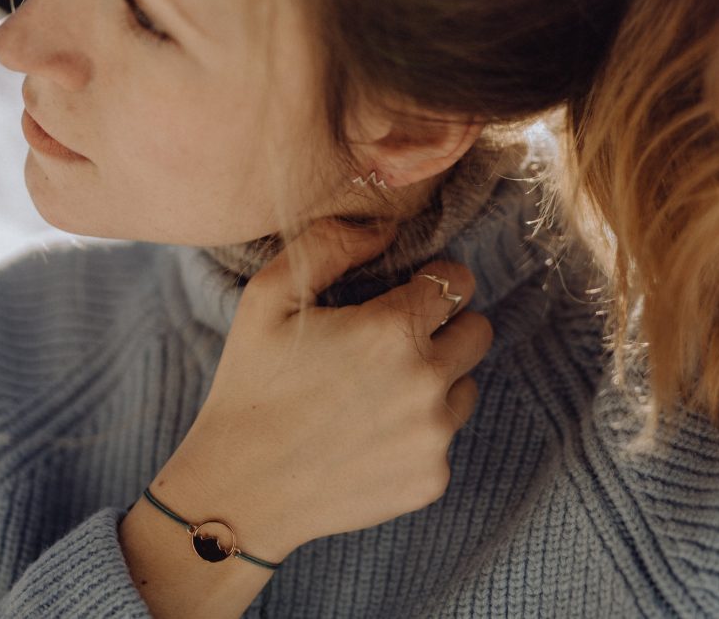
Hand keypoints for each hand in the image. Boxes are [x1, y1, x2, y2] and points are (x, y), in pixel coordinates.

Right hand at [156, 217, 493, 559]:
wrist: (239, 490)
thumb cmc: (250, 385)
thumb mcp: (269, 297)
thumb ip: (330, 245)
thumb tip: (386, 229)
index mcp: (393, 330)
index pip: (457, 282)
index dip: (432, 282)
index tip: (406, 294)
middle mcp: (426, 382)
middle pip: (479, 332)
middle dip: (447, 327)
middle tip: (396, 342)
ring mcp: (434, 436)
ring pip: (466, 386)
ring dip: (437, 382)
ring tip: (378, 393)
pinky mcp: (431, 479)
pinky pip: (445, 440)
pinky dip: (419, 433)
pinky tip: (370, 436)